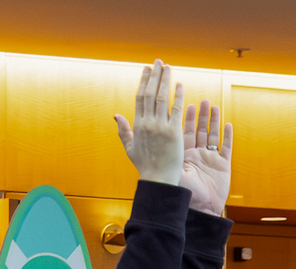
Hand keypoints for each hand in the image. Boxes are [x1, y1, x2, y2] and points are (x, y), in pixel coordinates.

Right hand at [115, 61, 184, 187]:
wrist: (158, 178)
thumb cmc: (145, 166)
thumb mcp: (130, 148)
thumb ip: (123, 130)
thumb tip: (116, 116)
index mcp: (137, 126)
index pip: (140, 98)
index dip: (144, 82)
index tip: (147, 70)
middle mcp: (147, 124)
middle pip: (150, 93)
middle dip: (154, 75)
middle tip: (158, 62)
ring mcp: (160, 127)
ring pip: (162, 97)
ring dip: (165, 80)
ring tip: (168, 67)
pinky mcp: (173, 131)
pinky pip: (175, 109)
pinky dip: (178, 95)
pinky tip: (179, 84)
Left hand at [179, 98, 232, 215]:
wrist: (200, 212)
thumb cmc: (185, 197)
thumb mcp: (175, 174)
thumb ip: (168, 158)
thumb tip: (152, 146)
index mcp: (184, 157)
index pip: (185, 134)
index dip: (187, 120)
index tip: (187, 105)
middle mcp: (197, 157)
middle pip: (200, 132)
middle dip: (201, 117)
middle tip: (201, 102)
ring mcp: (211, 160)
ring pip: (213, 136)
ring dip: (213, 121)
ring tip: (213, 107)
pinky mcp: (223, 166)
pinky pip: (226, 148)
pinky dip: (227, 136)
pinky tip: (227, 124)